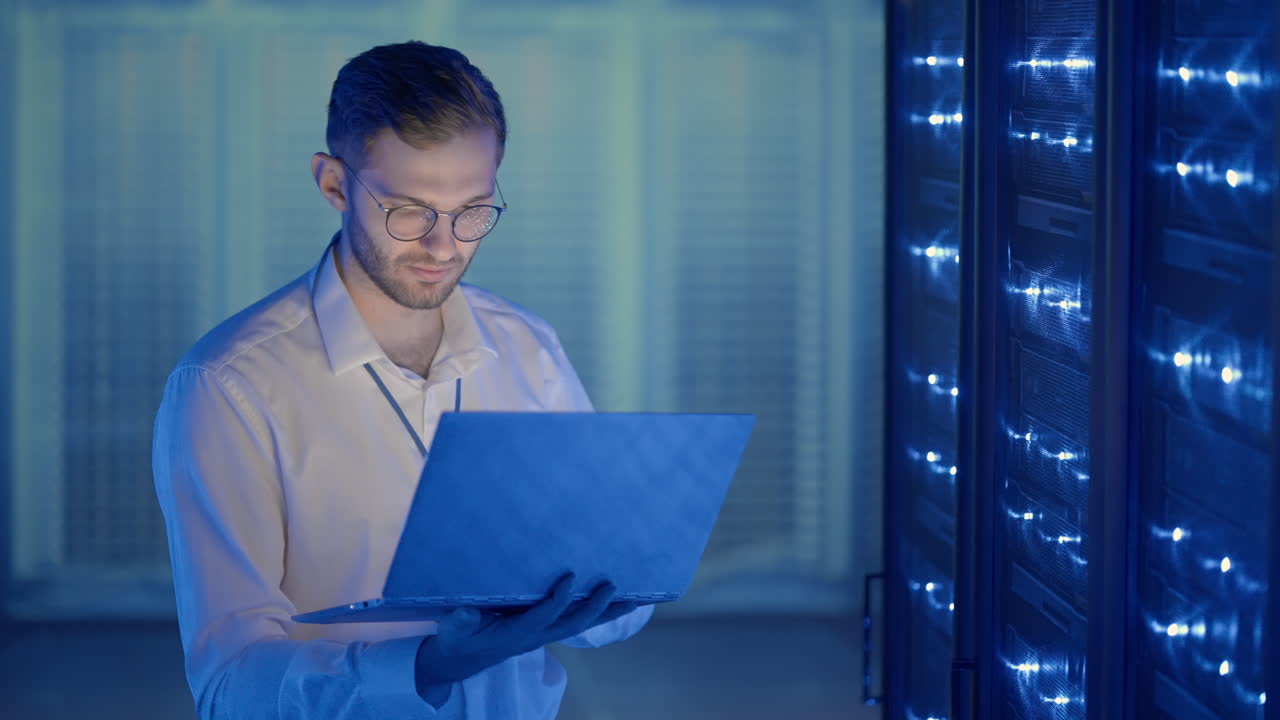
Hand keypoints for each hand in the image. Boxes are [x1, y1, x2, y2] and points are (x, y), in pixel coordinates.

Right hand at [414, 573, 635, 700]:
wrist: (461, 660)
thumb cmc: (458, 640)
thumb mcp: (453, 631)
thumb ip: (460, 622)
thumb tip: (467, 613)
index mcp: (516, 633)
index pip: (543, 617)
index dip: (558, 599)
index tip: (570, 576)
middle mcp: (536, 635)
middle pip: (573, 623)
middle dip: (595, 608)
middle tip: (614, 587)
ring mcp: (543, 634)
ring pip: (580, 623)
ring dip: (607, 612)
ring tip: (634, 598)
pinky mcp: (545, 629)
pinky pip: (575, 619)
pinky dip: (596, 611)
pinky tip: (613, 599)